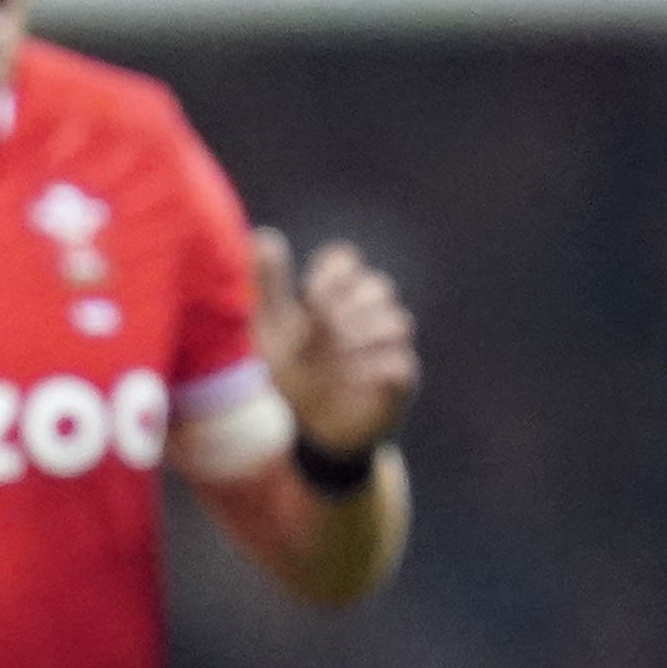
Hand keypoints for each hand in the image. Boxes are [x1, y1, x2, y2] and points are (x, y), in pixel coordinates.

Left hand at [250, 228, 417, 457]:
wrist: (298, 432)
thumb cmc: (285, 373)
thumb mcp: (270, 330)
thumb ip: (269, 285)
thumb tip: (263, 235)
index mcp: (332, 299)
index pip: (346, 263)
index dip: (333, 273)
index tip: (310, 294)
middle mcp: (364, 319)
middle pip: (378, 287)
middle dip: (348, 306)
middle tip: (319, 327)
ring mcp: (385, 350)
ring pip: (398, 321)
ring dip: (363, 337)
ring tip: (334, 358)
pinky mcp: (397, 386)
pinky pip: (402, 365)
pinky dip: (377, 370)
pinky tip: (349, 380)